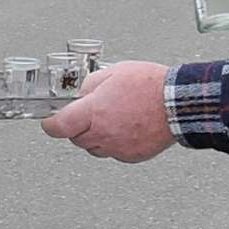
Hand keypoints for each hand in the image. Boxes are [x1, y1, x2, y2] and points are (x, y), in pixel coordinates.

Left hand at [41, 62, 173, 162]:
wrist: (179, 103)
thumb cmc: (150, 85)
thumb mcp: (113, 72)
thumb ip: (90, 85)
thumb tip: (80, 94)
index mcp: (94, 111)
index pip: (58, 126)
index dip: (50, 123)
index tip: (50, 120)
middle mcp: (103, 133)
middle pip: (75, 138)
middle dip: (77, 126)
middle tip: (88, 113)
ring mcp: (117, 147)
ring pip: (93, 148)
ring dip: (95, 136)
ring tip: (111, 118)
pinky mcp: (131, 156)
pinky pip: (113, 152)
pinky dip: (114, 142)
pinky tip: (125, 127)